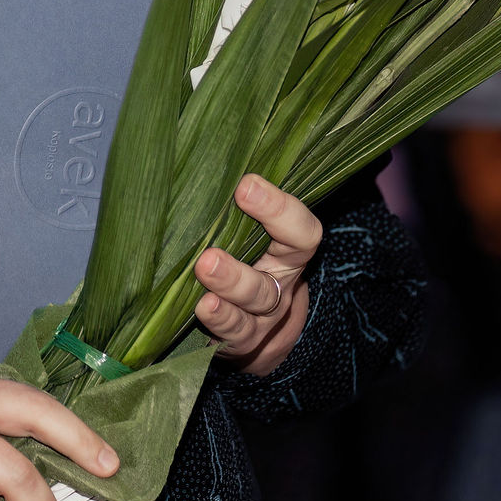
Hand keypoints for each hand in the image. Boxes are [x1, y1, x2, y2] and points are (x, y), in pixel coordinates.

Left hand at [193, 173, 320, 374]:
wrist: (256, 324)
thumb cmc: (244, 257)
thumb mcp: (250, 233)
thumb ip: (236, 208)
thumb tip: (200, 159)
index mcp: (288, 254)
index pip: (300, 232)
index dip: (277, 209)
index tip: (245, 186)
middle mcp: (278, 288)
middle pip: (267, 283)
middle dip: (238, 269)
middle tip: (207, 256)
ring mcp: (261, 320)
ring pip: (250, 310)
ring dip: (225, 294)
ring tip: (202, 278)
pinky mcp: (240, 342)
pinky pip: (231, 335)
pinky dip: (217, 321)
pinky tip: (200, 308)